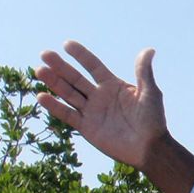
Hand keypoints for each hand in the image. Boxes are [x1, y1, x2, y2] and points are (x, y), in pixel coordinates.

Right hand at [35, 41, 165, 170]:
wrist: (150, 148)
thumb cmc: (153, 120)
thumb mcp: (150, 93)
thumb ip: (144, 72)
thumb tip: (149, 50)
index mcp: (113, 85)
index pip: (93, 66)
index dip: (81, 55)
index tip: (67, 44)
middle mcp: (99, 96)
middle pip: (76, 78)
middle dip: (61, 66)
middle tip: (45, 54)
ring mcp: (92, 112)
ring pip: (68, 94)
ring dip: (54, 82)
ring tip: (40, 70)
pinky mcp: (87, 128)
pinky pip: (68, 115)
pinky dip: (55, 106)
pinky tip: (41, 96)